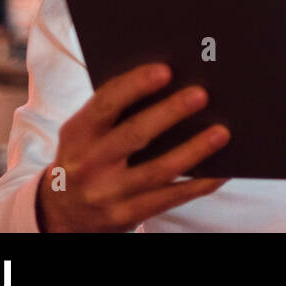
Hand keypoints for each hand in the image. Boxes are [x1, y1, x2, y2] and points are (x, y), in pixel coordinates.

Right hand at [36, 63, 230, 231]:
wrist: (64, 214)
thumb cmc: (88, 157)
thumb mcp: (86, 135)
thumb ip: (116, 111)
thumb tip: (173, 82)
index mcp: (78, 133)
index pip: (106, 103)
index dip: (135, 85)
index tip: (166, 70)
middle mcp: (88, 164)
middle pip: (134, 134)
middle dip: (169, 113)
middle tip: (201, 94)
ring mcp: (106, 193)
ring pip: (157, 170)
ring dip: (193, 150)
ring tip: (221, 132)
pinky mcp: (125, 216)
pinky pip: (169, 198)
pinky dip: (198, 184)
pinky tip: (221, 171)